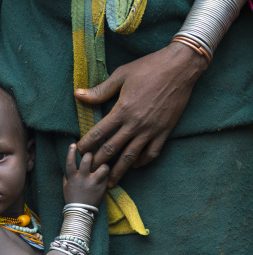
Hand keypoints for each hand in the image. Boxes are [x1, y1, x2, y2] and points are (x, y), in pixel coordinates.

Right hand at [63, 146, 108, 205]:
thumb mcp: (65, 187)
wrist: (80, 212)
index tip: (74, 144)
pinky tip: (105, 174)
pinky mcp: (101, 187)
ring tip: (102, 165)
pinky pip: (107, 175)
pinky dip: (107, 173)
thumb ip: (66, 177)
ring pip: (102, 166)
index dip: (71, 152)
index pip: (70, 162)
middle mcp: (82, 178)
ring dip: (103, 163)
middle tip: (92, 155)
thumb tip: (67, 168)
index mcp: (72, 178)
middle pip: (87, 160)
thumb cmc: (72, 199)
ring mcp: (93, 183)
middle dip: (90, 154)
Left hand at [75, 42, 207, 187]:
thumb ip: (100, 90)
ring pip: (130, 157)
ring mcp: (150, 130)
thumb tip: (78, 94)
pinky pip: (152, 153)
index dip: (86, 144)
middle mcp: (135, 124)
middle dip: (98, 162)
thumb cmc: (149, 67)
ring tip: (110, 182)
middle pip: (111, 150)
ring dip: (119, 171)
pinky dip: (142, 161)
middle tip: (89, 172)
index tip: (78, 151)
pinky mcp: (164, 131)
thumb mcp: (122, 74)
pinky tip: (135, 165)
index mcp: (122, 110)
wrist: (181, 67)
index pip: (98, 133)